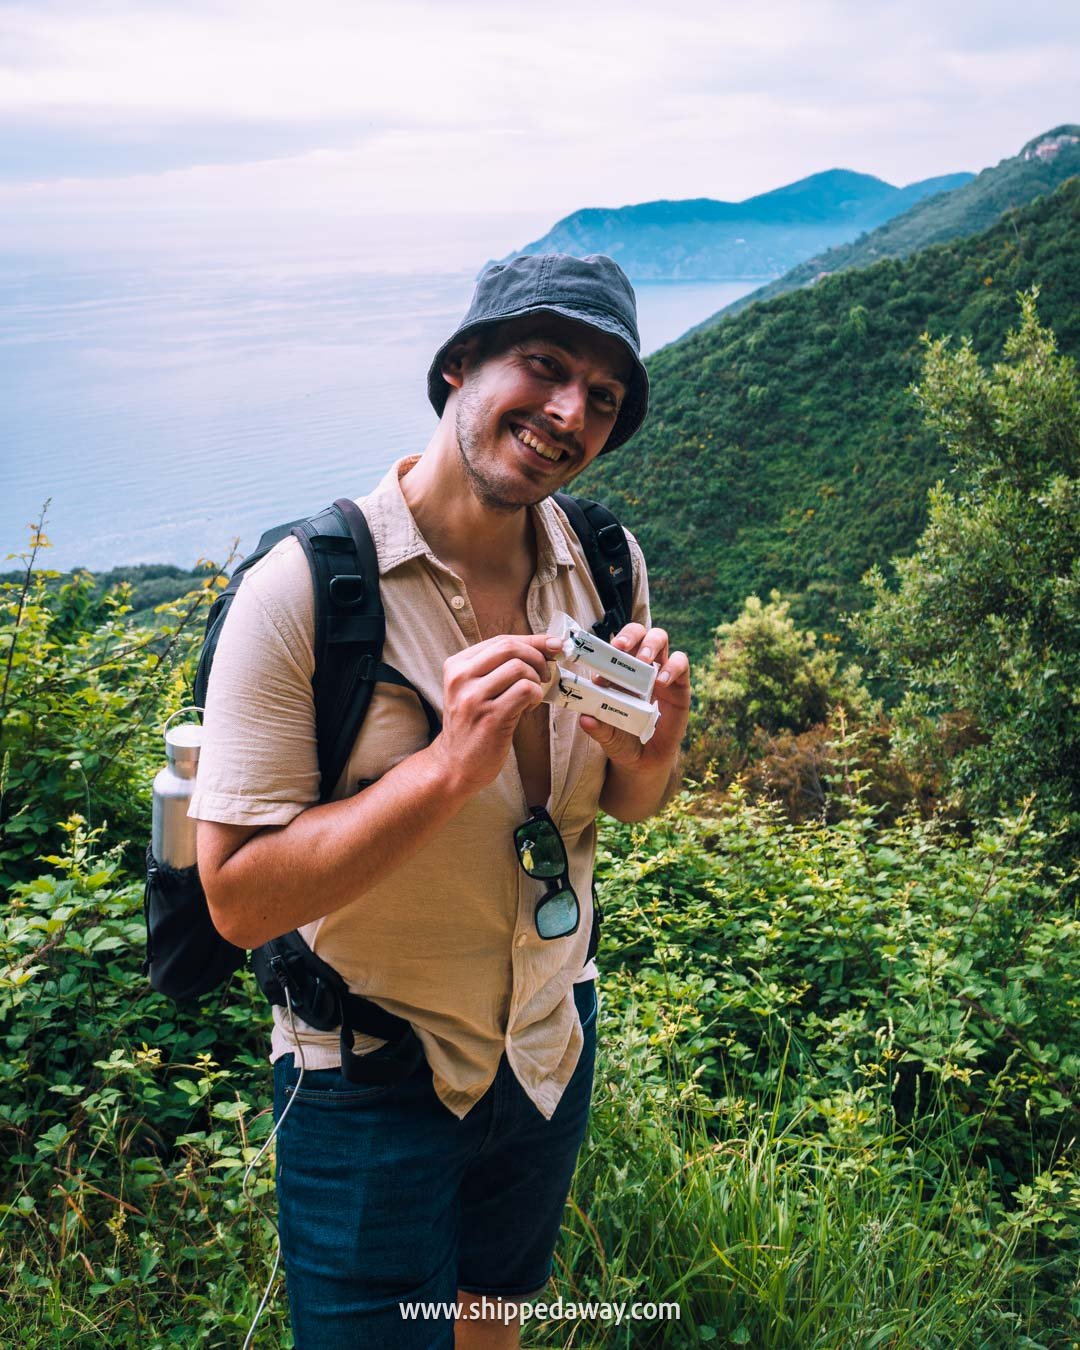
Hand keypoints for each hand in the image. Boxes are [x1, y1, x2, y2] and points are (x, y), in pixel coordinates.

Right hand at [430, 633, 563, 795]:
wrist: (455, 765)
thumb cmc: (472, 725)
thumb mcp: (473, 689)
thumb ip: (498, 668)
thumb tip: (544, 647)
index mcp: (456, 666)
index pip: (500, 640)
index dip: (533, 641)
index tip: (554, 645)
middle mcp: (461, 678)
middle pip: (510, 648)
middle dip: (537, 657)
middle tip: (546, 674)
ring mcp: (474, 698)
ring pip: (519, 668)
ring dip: (536, 680)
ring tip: (532, 696)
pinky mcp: (490, 717)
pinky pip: (524, 691)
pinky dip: (535, 695)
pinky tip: (528, 708)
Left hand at [579, 624, 690, 772]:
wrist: (646, 762)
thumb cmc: (622, 742)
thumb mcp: (607, 737)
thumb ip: (598, 728)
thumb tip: (585, 718)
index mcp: (617, 673)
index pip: (613, 648)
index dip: (606, 649)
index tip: (597, 660)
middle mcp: (639, 668)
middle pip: (639, 633)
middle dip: (630, 634)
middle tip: (621, 646)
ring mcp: (660, 673)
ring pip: (660, 639)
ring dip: (650, 644)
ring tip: (643, 660)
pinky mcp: (680, 685)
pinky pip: (681, 663)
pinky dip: (672, 666)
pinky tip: (661, 681)